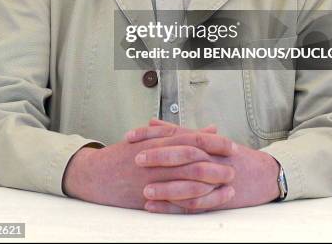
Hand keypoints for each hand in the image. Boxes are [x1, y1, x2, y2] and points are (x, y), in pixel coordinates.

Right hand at [63, 128, 236, 210]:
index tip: (231, 146)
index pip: (191, 139)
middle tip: (235, 165)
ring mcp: (153, 178)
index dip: (214, 143)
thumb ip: (182, 133)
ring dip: (212, 183)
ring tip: (229, 184)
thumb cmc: (125, 154)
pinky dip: (195, 201)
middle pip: (194, 159)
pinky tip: (210, 202)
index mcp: (158, 141)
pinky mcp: (148, 198)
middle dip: (218, 163)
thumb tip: (210, 129)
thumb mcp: (151, 138)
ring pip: (188, 181)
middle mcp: (157, 158)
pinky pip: (176, 201)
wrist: (96, 174)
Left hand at [126, 119, 279, 212]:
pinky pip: (193, 205)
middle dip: (159, 157)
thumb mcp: (204, 139)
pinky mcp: (216, 199)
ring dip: (164, 187)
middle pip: (183, 154)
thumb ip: (177, 131)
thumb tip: (151, 122)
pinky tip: (153, 207)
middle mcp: (210, 157)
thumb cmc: (228, 155)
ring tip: (143, 189)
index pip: (175, 134)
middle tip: (136, 159)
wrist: (263, 174)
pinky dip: (171, 207)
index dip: (151, 134)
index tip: (130, 136)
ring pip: (188, 182)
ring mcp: (214, 179)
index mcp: (205, 141)